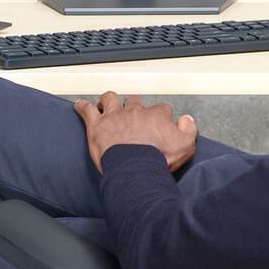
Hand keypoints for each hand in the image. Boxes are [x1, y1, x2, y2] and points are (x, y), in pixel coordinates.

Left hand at [74, 92, 198, 172]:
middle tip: (132, 116)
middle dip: (133, 107)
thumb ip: (189, 130)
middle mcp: (135, 112)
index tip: (159, 123)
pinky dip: (82, 106)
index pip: (161, 109)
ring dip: (109, 101)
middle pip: (134, 102)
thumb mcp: (185, 146)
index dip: (160, 116)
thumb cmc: (157, 160)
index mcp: (156, 116)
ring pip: (110, 100)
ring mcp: (114, 117)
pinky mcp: (97, 125)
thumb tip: (187, 120)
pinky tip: (80, 105)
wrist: (135, 168)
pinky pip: (87, 110)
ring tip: (106, 104)